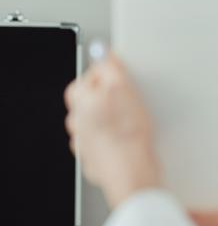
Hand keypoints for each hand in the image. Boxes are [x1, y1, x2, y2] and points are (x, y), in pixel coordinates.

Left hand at [64, 53, 161, 207]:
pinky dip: (115, 139)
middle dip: (109, 97)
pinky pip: (105, 142)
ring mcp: (85, 142)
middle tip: (130, 99)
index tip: (123, 76)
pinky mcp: (96, 159)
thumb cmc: (128, 136)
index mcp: (80, 102)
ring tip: (132, 121)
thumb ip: (109, 66)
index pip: (87, 77)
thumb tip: (102, 52)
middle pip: (90, 100)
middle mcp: (77, 122)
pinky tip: (131, 138)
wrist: (132, 174)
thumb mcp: (122, 87)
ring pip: (98, 122)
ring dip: (112, 119)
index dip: (108, 74)